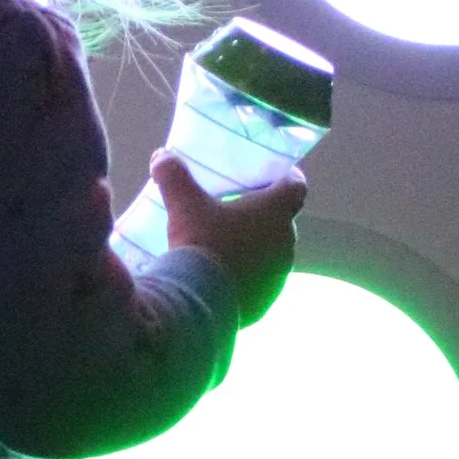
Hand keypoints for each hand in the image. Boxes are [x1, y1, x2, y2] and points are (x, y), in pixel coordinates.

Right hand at [151, 154, 305, 325]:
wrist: (198, 302)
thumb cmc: (201, 243)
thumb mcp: (183, 205)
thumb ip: (174, 176)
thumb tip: (161, 156)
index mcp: (275, 213)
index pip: (296, 187)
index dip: (287, 178)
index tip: (271, 176)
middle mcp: (286, 244)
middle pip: (282, 221)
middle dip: (263, 215)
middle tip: (236, 209)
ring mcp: (279, 277)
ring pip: (272, 254)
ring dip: (255, 248)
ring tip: (226, 245)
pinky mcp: (266, 302)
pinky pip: (260, 283)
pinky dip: (246, 277)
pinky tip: (222, 277)